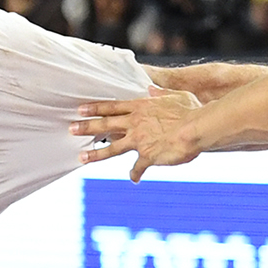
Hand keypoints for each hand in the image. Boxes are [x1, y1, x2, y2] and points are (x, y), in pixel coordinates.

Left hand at [71, 87, 205, 179]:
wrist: (197, 128)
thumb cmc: (191, 111)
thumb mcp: (176, 96)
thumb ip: (161, 93)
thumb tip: (152, 89)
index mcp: (142, 107)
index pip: (112, 107)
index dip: (95, 108)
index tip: (81, 109)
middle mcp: (136, 123)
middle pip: (105, 125)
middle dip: (86, 127)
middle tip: (71, 128)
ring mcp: (139, 140)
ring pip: (112, 148)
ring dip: (95, 153)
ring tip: (82, 157)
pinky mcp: (147, 156)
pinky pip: (137, 167)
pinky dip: (134, 173)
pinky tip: (134, 178)